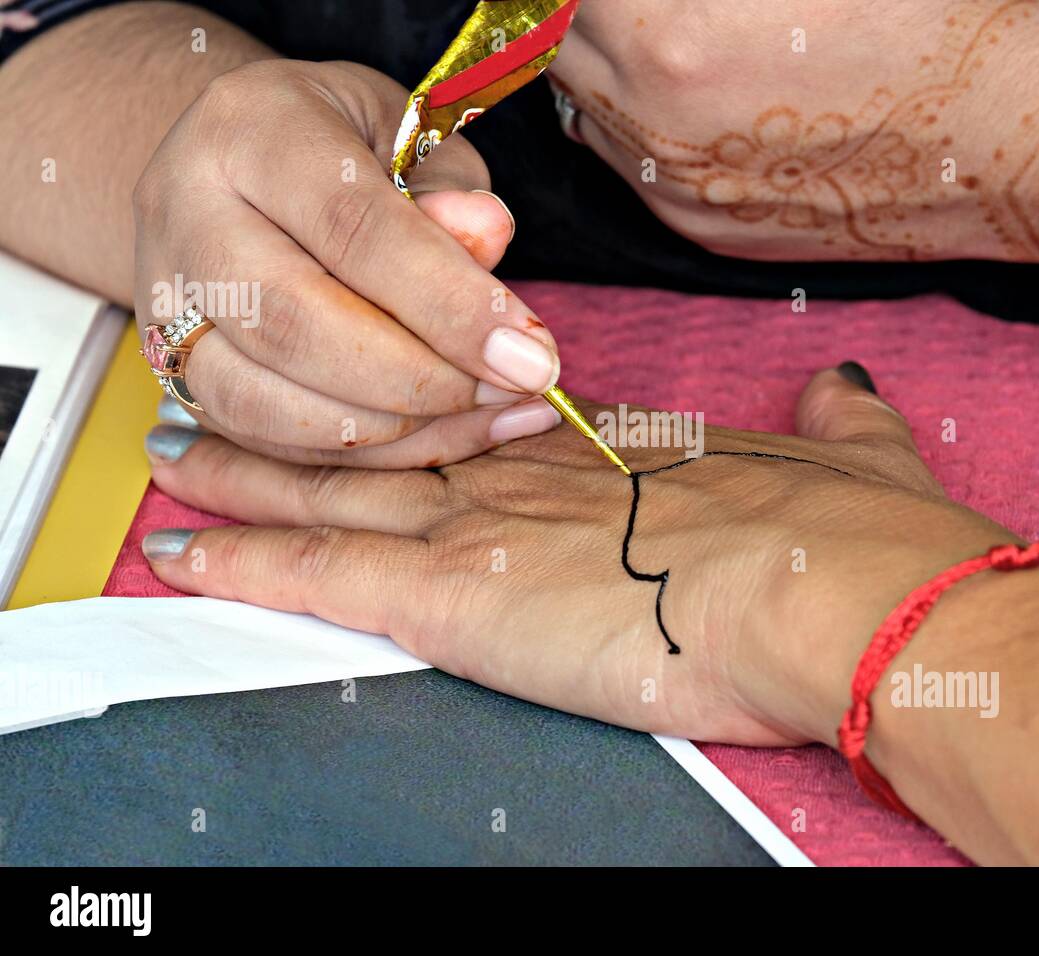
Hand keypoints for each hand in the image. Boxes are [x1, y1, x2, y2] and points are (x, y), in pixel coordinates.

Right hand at [133, 58, 562, 467]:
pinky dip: (357, 456)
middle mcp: (183, 211)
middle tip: (511, 392)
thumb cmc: (346, 147)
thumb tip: (485, 237)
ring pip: (264, 401)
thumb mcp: (410, 135)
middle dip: (420, 379)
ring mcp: (159, 299)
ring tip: (485, 416)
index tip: (532, 356)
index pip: (355, 229)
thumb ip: (450, 189)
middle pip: (295, 325)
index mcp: (249, 128)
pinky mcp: (170, 370)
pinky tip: (438, 439)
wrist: (242, 168)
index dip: (451, 305)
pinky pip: (261, 440)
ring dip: (390, 430)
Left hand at [140, 364, 1016, 746]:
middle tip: (235, 393)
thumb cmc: (855, 539)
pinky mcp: (461, 598)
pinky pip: (325, 575)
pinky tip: (187, 556)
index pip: (493, 421)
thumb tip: (842, 391)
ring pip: (337, 492)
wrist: (842, 590)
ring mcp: (491, 529)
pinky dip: (248, 562)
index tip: (392, 386)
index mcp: (616, 455)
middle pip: (394, 439)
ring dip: (253, 476)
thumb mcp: (851, 459)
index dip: (432, 403)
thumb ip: (834, 424)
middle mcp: (537, 476)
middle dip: (313, 419)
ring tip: (182, 456)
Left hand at [552, 0, 1038, 321]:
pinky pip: (628, 163)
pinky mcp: (703, 233)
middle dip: (574, 0)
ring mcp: (673, 190)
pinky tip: (701, 84)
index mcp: (669, 28)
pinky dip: (637, 116)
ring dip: (597, 53)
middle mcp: (651, 123)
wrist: (1017, 136)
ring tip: (662, 22)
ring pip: (582, 103)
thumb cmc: (936, 18)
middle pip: (550, 38)